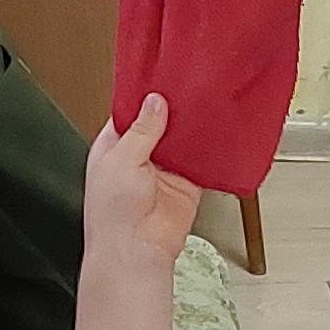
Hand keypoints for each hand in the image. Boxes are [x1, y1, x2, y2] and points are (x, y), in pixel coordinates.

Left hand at [84, 91, 198, 275]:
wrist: (135, 251)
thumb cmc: (113, 213)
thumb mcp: (122, 159)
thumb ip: (141, 129)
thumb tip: (154, 102)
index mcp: (113, 147)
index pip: (129, 113)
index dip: (144, 97)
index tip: (161, 78)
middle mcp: (138, 157)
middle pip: (159, 124)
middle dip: (172, 109)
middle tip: (189, 85)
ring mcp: (164, 171)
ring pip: (182, 141)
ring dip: (192, 127)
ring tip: (205, 101)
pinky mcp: (187, 185)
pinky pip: (201, 162)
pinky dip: (209, 150)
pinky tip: (216, 132)